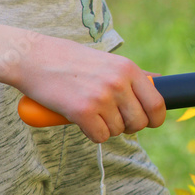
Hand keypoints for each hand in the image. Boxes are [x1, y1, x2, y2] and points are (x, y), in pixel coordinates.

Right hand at [14, 34, 165, 142]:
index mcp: (128, 69)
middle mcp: (118, 82)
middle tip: (114, 120)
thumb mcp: (109, 61)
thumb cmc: (72, 60)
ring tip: (93, 113)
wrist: (33, 58)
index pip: (157, 103)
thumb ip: (135, 74)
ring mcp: (101, 97)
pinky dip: (93, 134)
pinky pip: (100, 136)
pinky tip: (82, 121)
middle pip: (140, 121)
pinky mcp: (82, 111)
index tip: (148, 122)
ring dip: (107, 128)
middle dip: (129, 127)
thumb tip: (161, 80)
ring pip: (118, 130)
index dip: (155, 119)